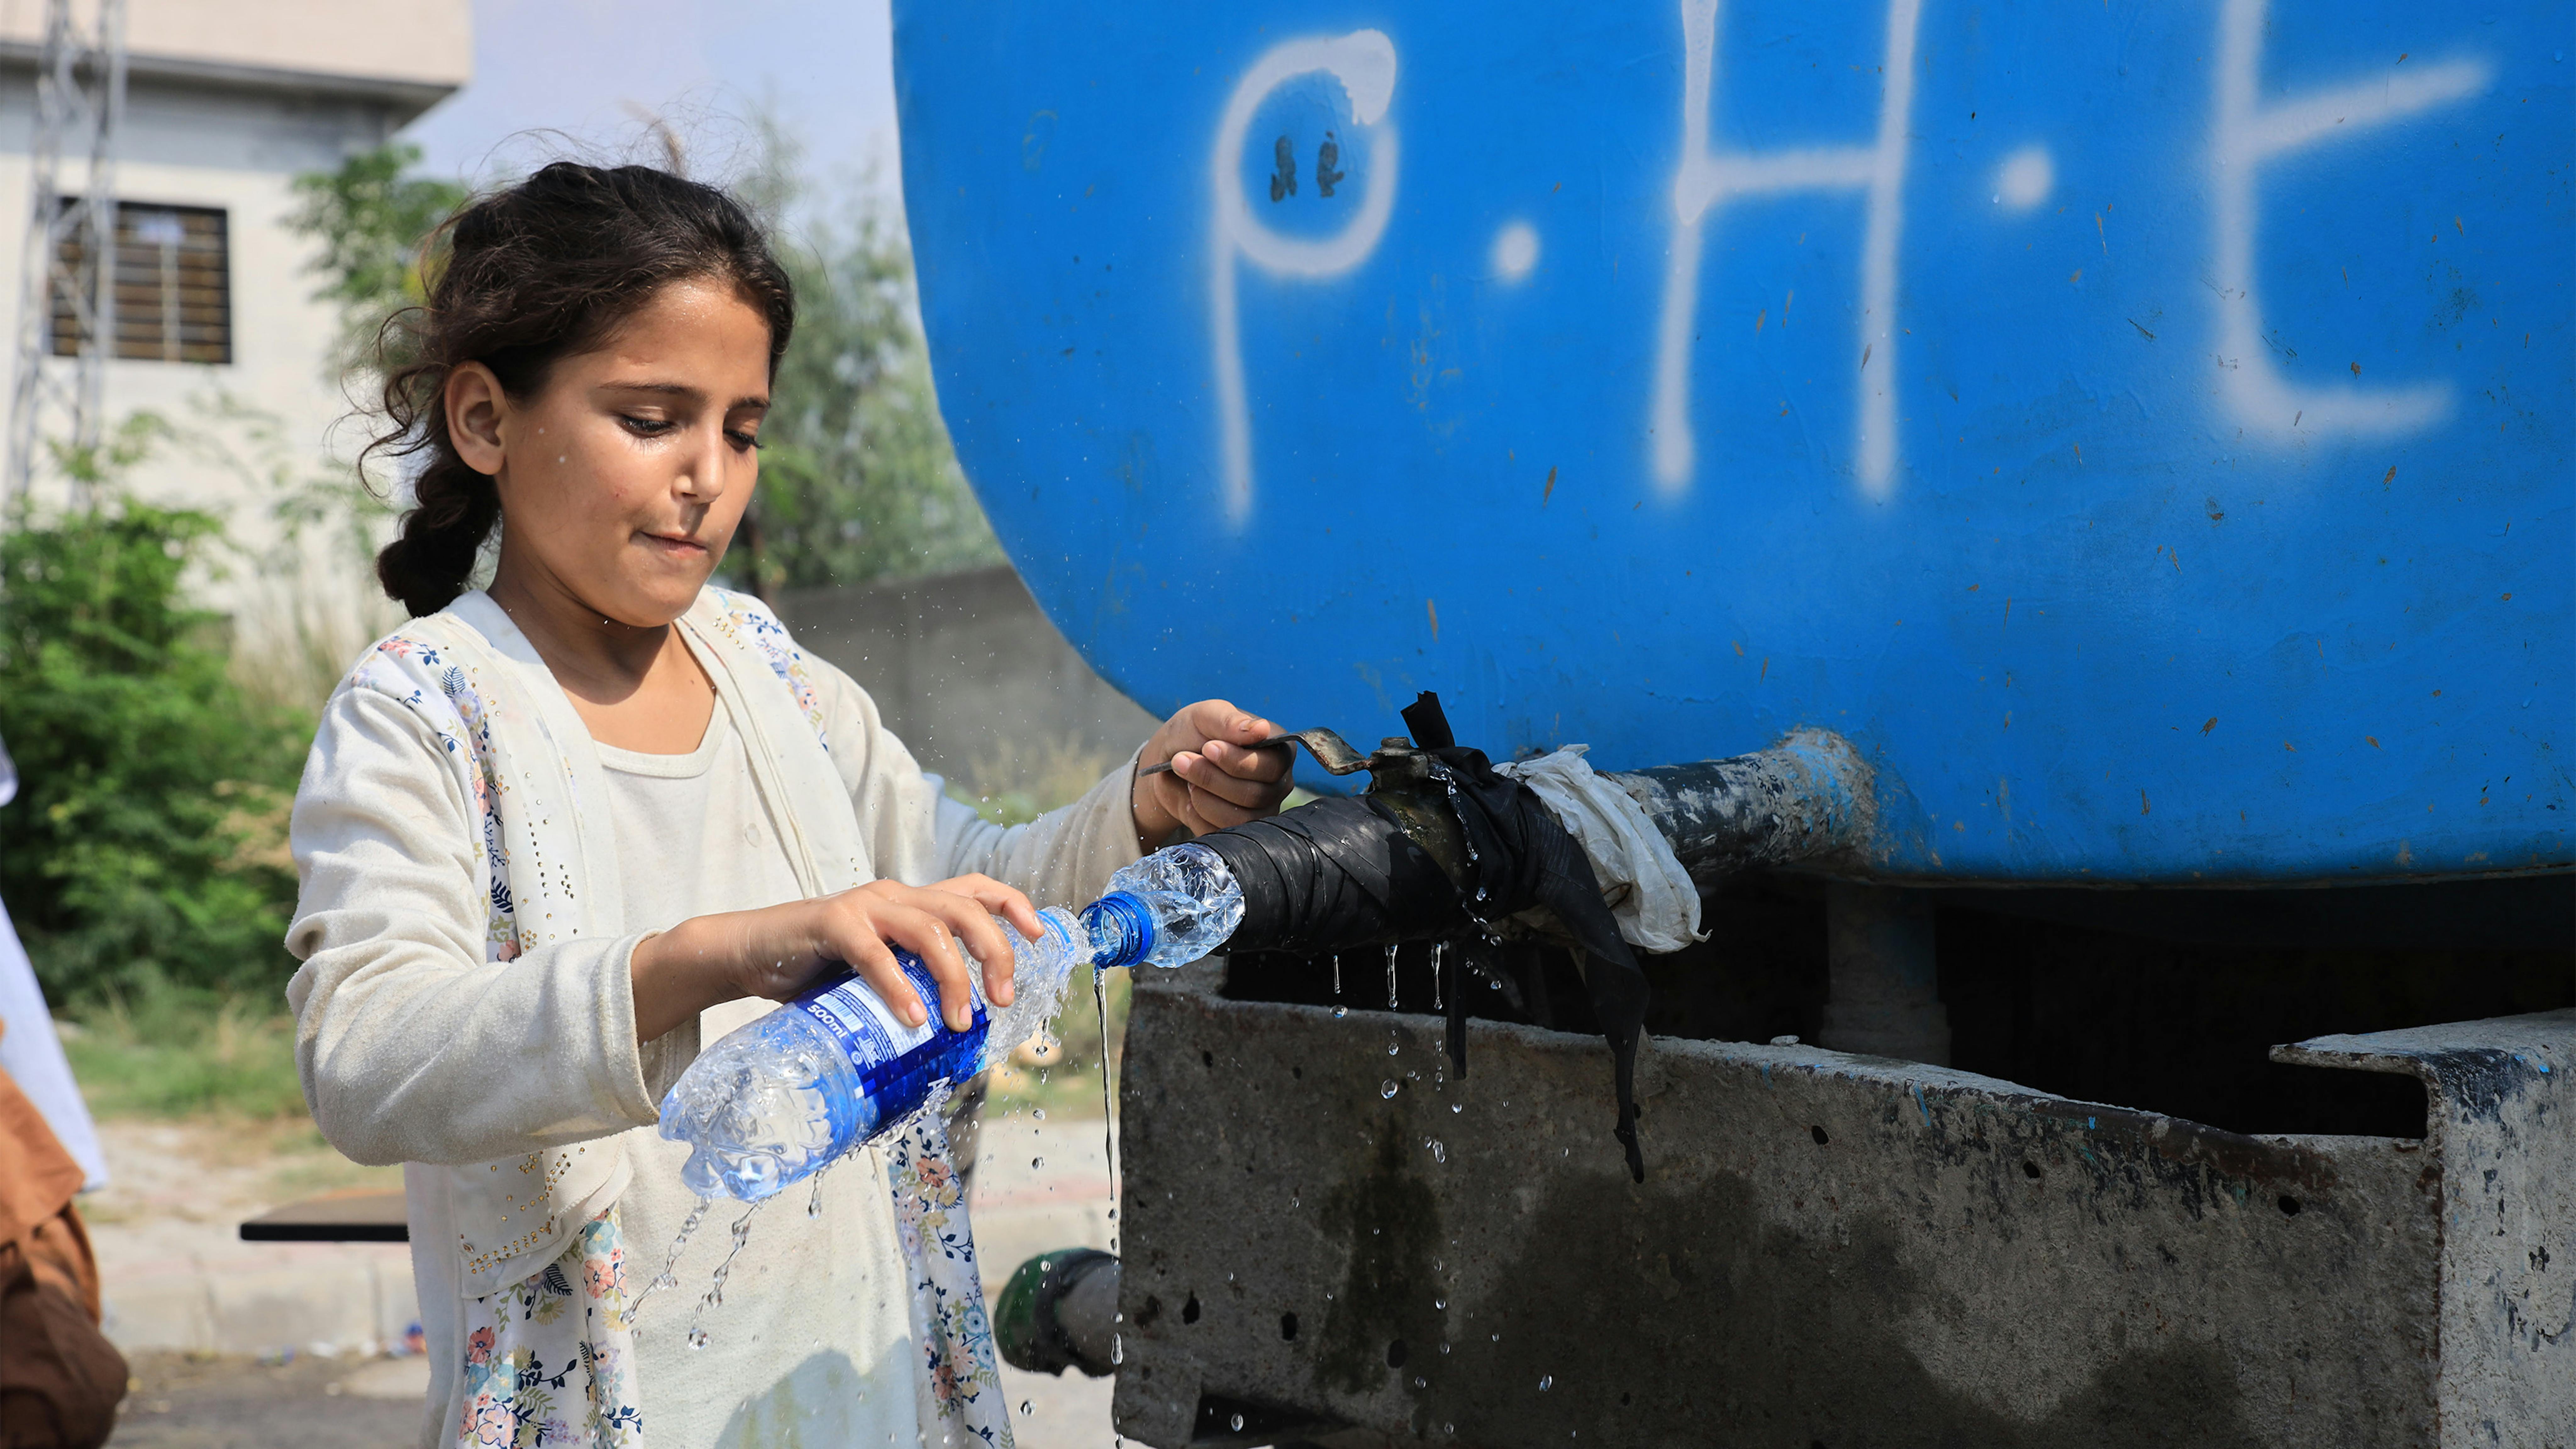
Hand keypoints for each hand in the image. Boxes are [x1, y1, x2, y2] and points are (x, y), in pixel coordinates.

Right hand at [629, 876, 1042, 1041]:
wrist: (748, 953)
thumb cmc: (818, 969)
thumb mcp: (878, 969)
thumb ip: (912, 980)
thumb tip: (957, 1027)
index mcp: (910, 902)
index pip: (975, 888)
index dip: (1012, 904)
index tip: (1037, 935)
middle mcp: (894, 896)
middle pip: (964, 911)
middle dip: (994, 953)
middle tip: (1001, 1000)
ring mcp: (863, 907)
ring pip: (930, 929)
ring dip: (954, 977)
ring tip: (960, 1021)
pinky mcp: (831, 924)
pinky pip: (875, 953)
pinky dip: (899, 986)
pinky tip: (913, 1018)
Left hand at [1132, 699, 1294, 842]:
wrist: (1169, 762)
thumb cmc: (1192, 734)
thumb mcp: (1205, 716)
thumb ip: (1230, 720)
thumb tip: (1262, 729)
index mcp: (1278, 751)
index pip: (1273, 766)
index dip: (1237, 762)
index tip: (1207, 747)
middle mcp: (1276, 784)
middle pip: (1255, 794)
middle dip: (1212, 778)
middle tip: (1182, 760)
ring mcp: (1260, 811)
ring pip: (1239, 818)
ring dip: (1203, 797)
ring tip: (1185, 777)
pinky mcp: (1238, 831)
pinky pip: (1220, 833)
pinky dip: (1196, 815)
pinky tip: (1189, 797)